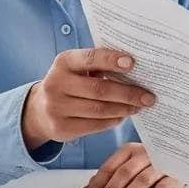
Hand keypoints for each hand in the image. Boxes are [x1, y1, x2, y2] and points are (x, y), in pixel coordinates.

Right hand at [21, 48, 154, 149]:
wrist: (40, 109)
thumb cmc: (71, 82)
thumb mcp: (78, 67)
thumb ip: (99, 64)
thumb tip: (137, 69)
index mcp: (64, 62)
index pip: (91, 58)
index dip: (111, 60)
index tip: (132, 63)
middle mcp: (55, 84)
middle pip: (100, 89)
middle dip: (128, 93)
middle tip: (148, 96)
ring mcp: (55, 108)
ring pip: (99, 110)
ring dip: (124, 109)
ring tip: (139, 106)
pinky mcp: (60, 129)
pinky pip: (94, 125)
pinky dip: (113, 120)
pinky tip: (123, 115)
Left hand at [80, 143, 183, 187]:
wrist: (184, 154)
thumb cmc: (150, 163)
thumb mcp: (127, 166)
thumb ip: (107, 179)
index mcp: (130, 150)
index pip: (109, 167)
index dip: (97, 185)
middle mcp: (145, 154)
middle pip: (125, 172)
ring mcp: (162, 163)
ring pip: (142, 179)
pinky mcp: (176, 175)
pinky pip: (163, 187)